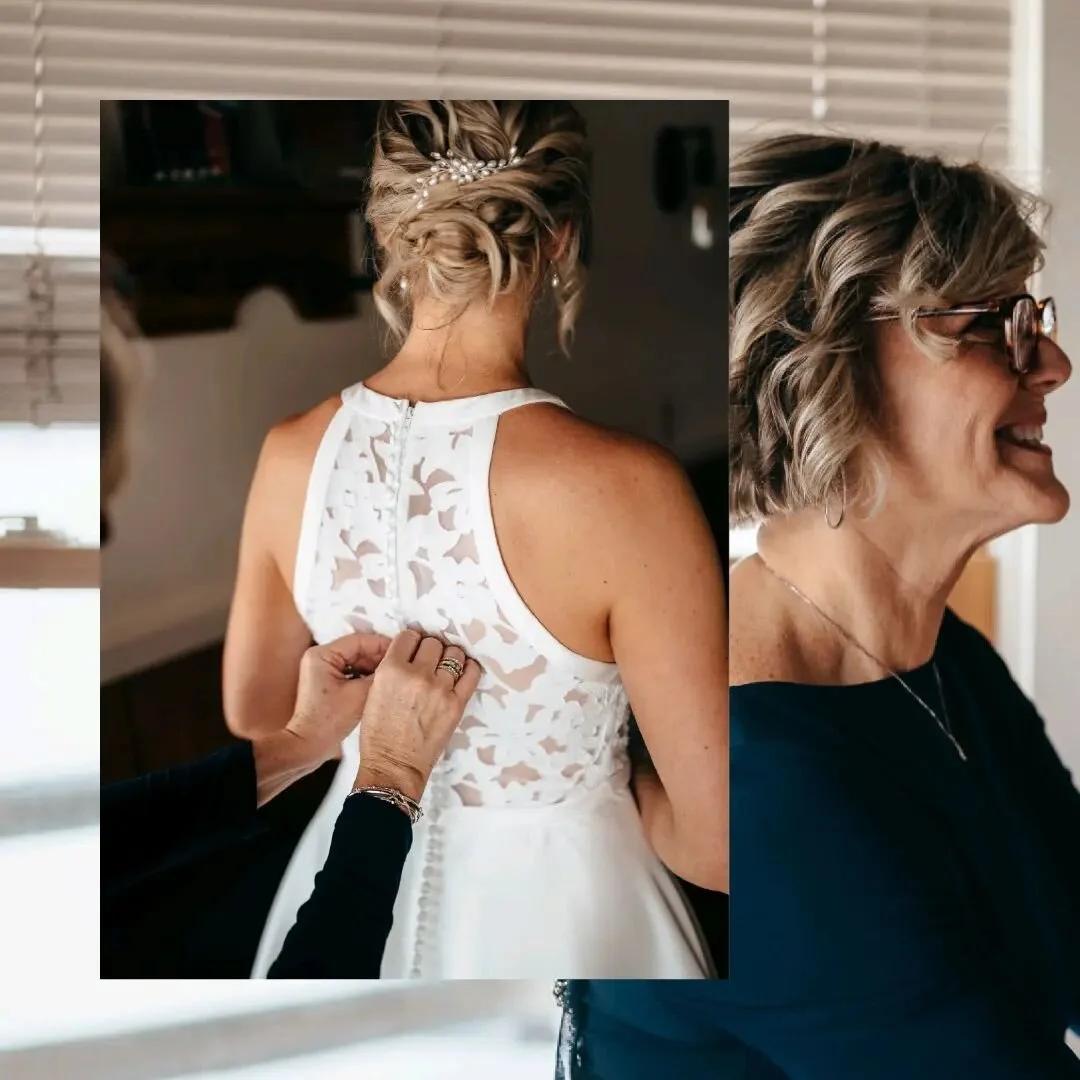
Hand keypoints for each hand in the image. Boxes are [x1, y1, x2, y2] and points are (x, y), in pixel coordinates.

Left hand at [284, 632, 392, 759]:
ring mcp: (323, 669)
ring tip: (394, 676)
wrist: (308, 746)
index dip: (384, 645)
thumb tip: (397, 663)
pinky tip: (381, 685)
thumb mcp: (360, 694)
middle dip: (380, 658)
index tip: (403, 652)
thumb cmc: (328, 722)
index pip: (360, 640)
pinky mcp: (328, 681)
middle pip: (358, 649)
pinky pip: (352, 671)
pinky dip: (366, 676)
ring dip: (374, 668)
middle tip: (402, 666)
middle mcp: (320, 657)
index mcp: (322, 654)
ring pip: (357, 660)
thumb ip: (380, 674)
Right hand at [354, 629, 481, 801]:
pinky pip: (472, 673)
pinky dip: (469, 668)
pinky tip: (462, 673)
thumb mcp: (374, 693)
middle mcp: (416, 675)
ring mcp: (440, 689)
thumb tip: (411, 654)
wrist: (394, 767)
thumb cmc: (379, 735)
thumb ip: (392, 669)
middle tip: (429, 661)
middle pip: (433, 643)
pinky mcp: (457, 704)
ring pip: (454, 654)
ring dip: (449, 657)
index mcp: (390, 670)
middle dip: (431, 650)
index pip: (409, 636)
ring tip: (445, 668)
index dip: (412, 642)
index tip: (414, 649)